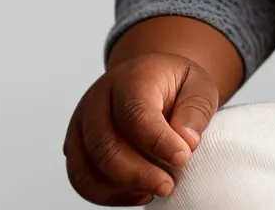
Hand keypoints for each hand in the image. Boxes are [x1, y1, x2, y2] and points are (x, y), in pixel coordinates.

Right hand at [62, 52, 218, 204]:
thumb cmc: (176, 85)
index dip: (158, 141)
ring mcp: (81, 123)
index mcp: (131, 78)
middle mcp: (98, 99)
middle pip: (105, 145)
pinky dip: (107, 195)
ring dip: (121, 188)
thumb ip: (196, 109)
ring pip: (87, 168)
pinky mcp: (75, 146)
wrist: (151, 78)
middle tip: (168, 185)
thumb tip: (187, 141)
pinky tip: (138, 193)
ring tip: (155, 190)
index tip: (183, 158)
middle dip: (138, 173)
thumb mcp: (199, 84)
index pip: (136, 113)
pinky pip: (81, 179)